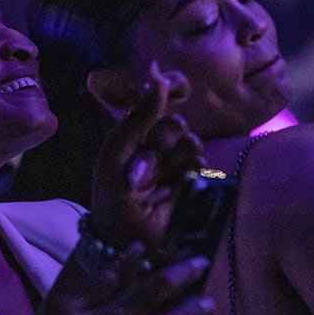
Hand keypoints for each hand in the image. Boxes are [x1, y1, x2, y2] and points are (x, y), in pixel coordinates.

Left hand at [88, 62, 201, 250]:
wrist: (125, 238)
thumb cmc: (112, 194)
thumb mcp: (117, 152)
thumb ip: (139, 115)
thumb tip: (158, 76)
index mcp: (135, 129)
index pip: (159, 98)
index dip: (166, 92)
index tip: (166, 90)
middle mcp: (158, 141)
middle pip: (175, 122)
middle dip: (160, 141)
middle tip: (143, 163)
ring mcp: (177, 160)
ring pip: (191, 142)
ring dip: (170, 162)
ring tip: (152, 182)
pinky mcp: (193, 179)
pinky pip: (200, 164)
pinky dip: (184, 175)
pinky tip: (169, 189)